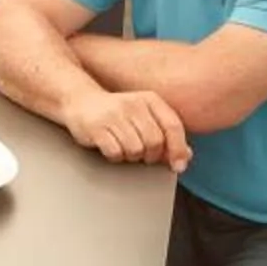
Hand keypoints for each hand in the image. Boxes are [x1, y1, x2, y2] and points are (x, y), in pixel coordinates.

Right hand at [65, 88, 189, 170]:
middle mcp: (134, 104)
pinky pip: (115, 152)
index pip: (173, 125)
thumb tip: (185, 156)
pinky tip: (111, 148)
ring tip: (124, 148)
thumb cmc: (117, 114)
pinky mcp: (97, 127)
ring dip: (131, 156)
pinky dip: (115, 156)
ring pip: (135, 150)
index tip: (178, 166)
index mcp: (150, 100)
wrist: (80, 101)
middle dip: (150, 155)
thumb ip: (166, 135)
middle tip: (142, 154)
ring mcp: (114, 114)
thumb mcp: (145, 117)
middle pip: (155, 142)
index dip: (178, 148)